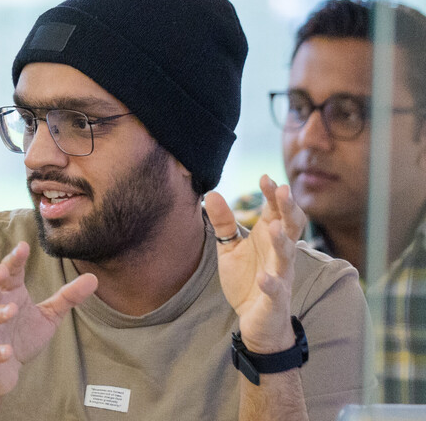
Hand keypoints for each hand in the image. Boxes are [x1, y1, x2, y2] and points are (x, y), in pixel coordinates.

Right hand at [0, 242, 98, 394]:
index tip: (24, 246)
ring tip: (12, 310)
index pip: (9, 274)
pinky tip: (7, 351)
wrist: (0, 371)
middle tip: (2, 272)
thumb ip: (67, 297)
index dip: (13, 260)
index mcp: (9, 296)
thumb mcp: (48, 315)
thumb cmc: (22, 337)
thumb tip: (93, 278)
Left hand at [206, 175, 305, 352]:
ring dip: (281, 241)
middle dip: (287, 209)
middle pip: (290, 227)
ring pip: (286, 256)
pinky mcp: (275, 300)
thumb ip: (223, 223)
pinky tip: (263, 277)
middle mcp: (279, 255)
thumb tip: (210, 193)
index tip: (265, 177)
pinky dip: (271, 284)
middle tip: (282, 189)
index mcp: (270, 240)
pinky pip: (275, 290)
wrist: (257, 322)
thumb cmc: (248, 280)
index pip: (276, 212)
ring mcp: (280, 277)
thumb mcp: (230, 249)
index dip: (273, 195)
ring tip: (272, 226)